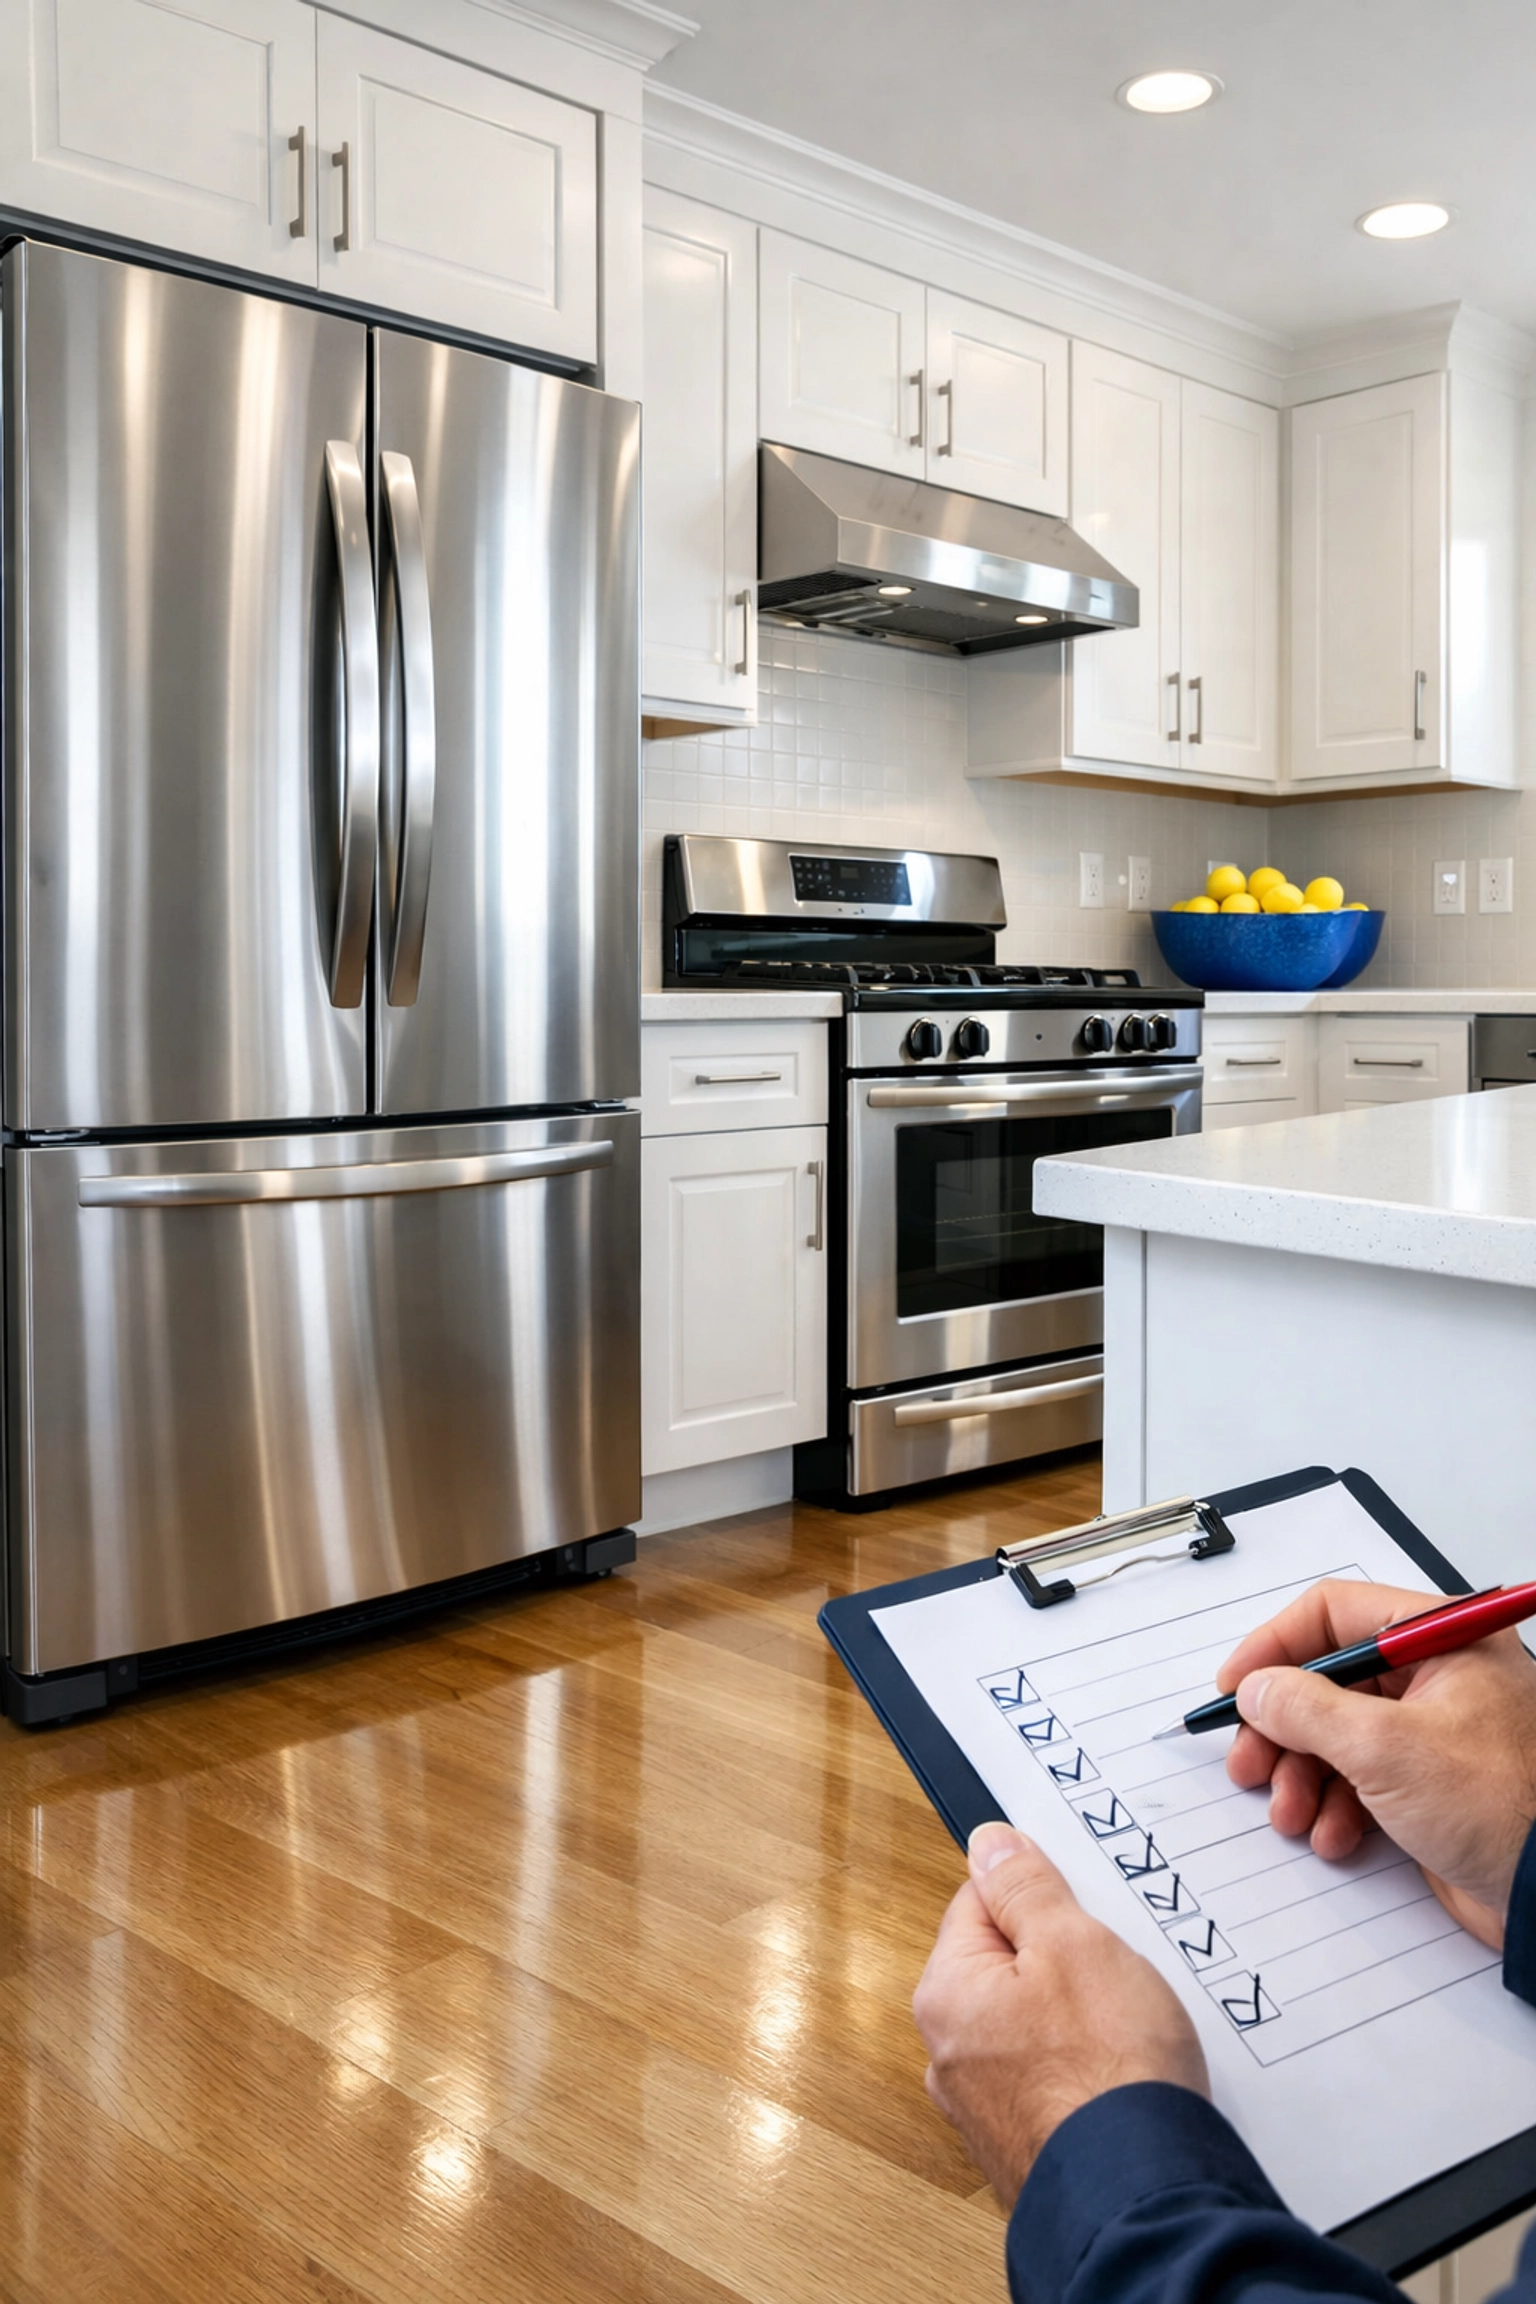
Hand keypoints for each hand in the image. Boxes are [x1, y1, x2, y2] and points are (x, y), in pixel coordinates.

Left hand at [912, 1822, 1207, 2209]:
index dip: (1037, 1897)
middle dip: (1062, 1960)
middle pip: (1007, 1965)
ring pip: (1035, 2023)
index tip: (1078, 1909)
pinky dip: (1087, 2068)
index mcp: (945, 1994)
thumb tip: (989, 1844)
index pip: (979, 1904)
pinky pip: (1054, 2076)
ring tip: (1124, 2028)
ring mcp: (986, 2106)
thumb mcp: (1074, 1944)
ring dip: (1080, 2017)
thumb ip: (1025, 1888)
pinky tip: (1122, 2075)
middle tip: (1110, 1971)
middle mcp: (950, 2053)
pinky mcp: (1026, 2141)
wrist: (1142, 2196)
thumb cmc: (1109, 2072)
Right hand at [1220, 1579, 1535, 1947]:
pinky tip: (1332, 1835)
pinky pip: (1359, 1780)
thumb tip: (1256, 1690)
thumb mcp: (1387, 1748)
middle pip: (1327, 1681)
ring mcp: (1432, 1732)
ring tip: (1290, 1812)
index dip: (1275, 1648)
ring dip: (1301, 1776)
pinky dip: (1334, 1807)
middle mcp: (1437, 1675)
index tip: (1236, 1688)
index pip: (1334, 1614)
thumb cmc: (1504, 1806)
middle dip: (1282, 1728)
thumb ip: (1306, 1710)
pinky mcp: (1429, 1783)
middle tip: (1249, 1762)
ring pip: (1335, 1735)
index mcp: (1441, 1639)